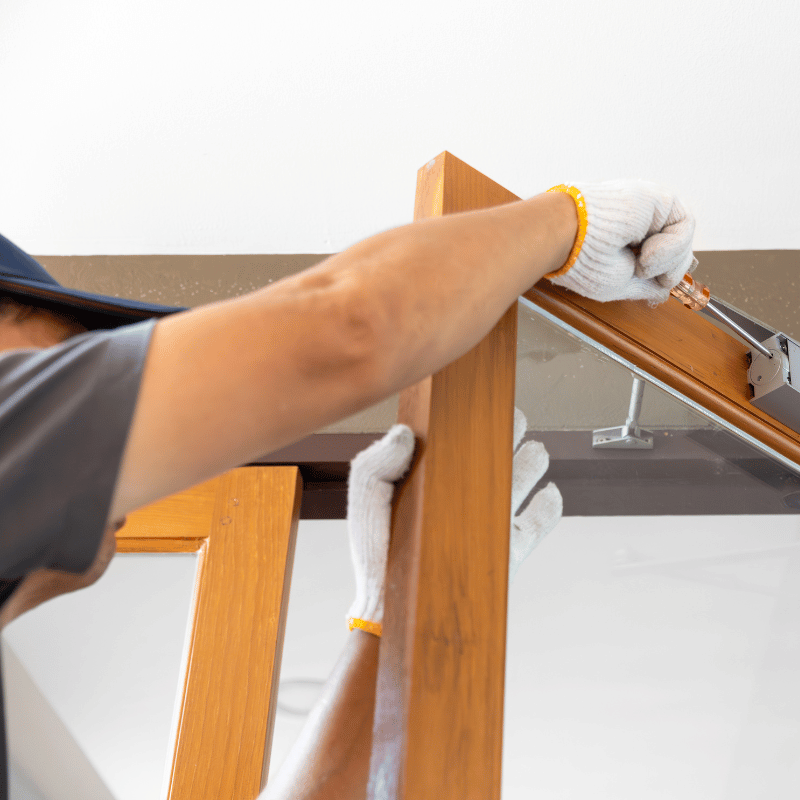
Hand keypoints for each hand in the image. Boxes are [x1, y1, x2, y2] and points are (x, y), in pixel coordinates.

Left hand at [345, 408, 562, 629]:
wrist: (392, 605)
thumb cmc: (377, 550)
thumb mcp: (368, 499)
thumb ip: (377, 464)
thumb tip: (403, 433)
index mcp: (439, 474)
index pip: (464, 437)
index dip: (477, 418)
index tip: (483, 401)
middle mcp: (468, 491)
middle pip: (500, 452)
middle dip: (511, 433)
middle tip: (513, 421)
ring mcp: (490, 519)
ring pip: (522, 479)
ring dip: (531, 462)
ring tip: (533, 451)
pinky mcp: (507, 548)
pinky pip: (538, 524)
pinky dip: (548, 507)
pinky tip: (547, 492)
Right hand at [547, 180, 697, 303]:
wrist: (567, 236)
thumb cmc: (582, 261)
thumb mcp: (619, 285)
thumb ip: (646, 286)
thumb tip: (665, 287)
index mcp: (626, 243)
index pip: (661, 262)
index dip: (663, 276)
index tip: (650, 283)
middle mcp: (639, 225)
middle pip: (677, 251)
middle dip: (667, 271)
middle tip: (641, 273)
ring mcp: (649, 212)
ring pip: (683, 241)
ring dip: (665, 262)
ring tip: (639, 263)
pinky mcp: (658, 198)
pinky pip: (685, 224)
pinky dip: (671, 247)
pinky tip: (646, 252)